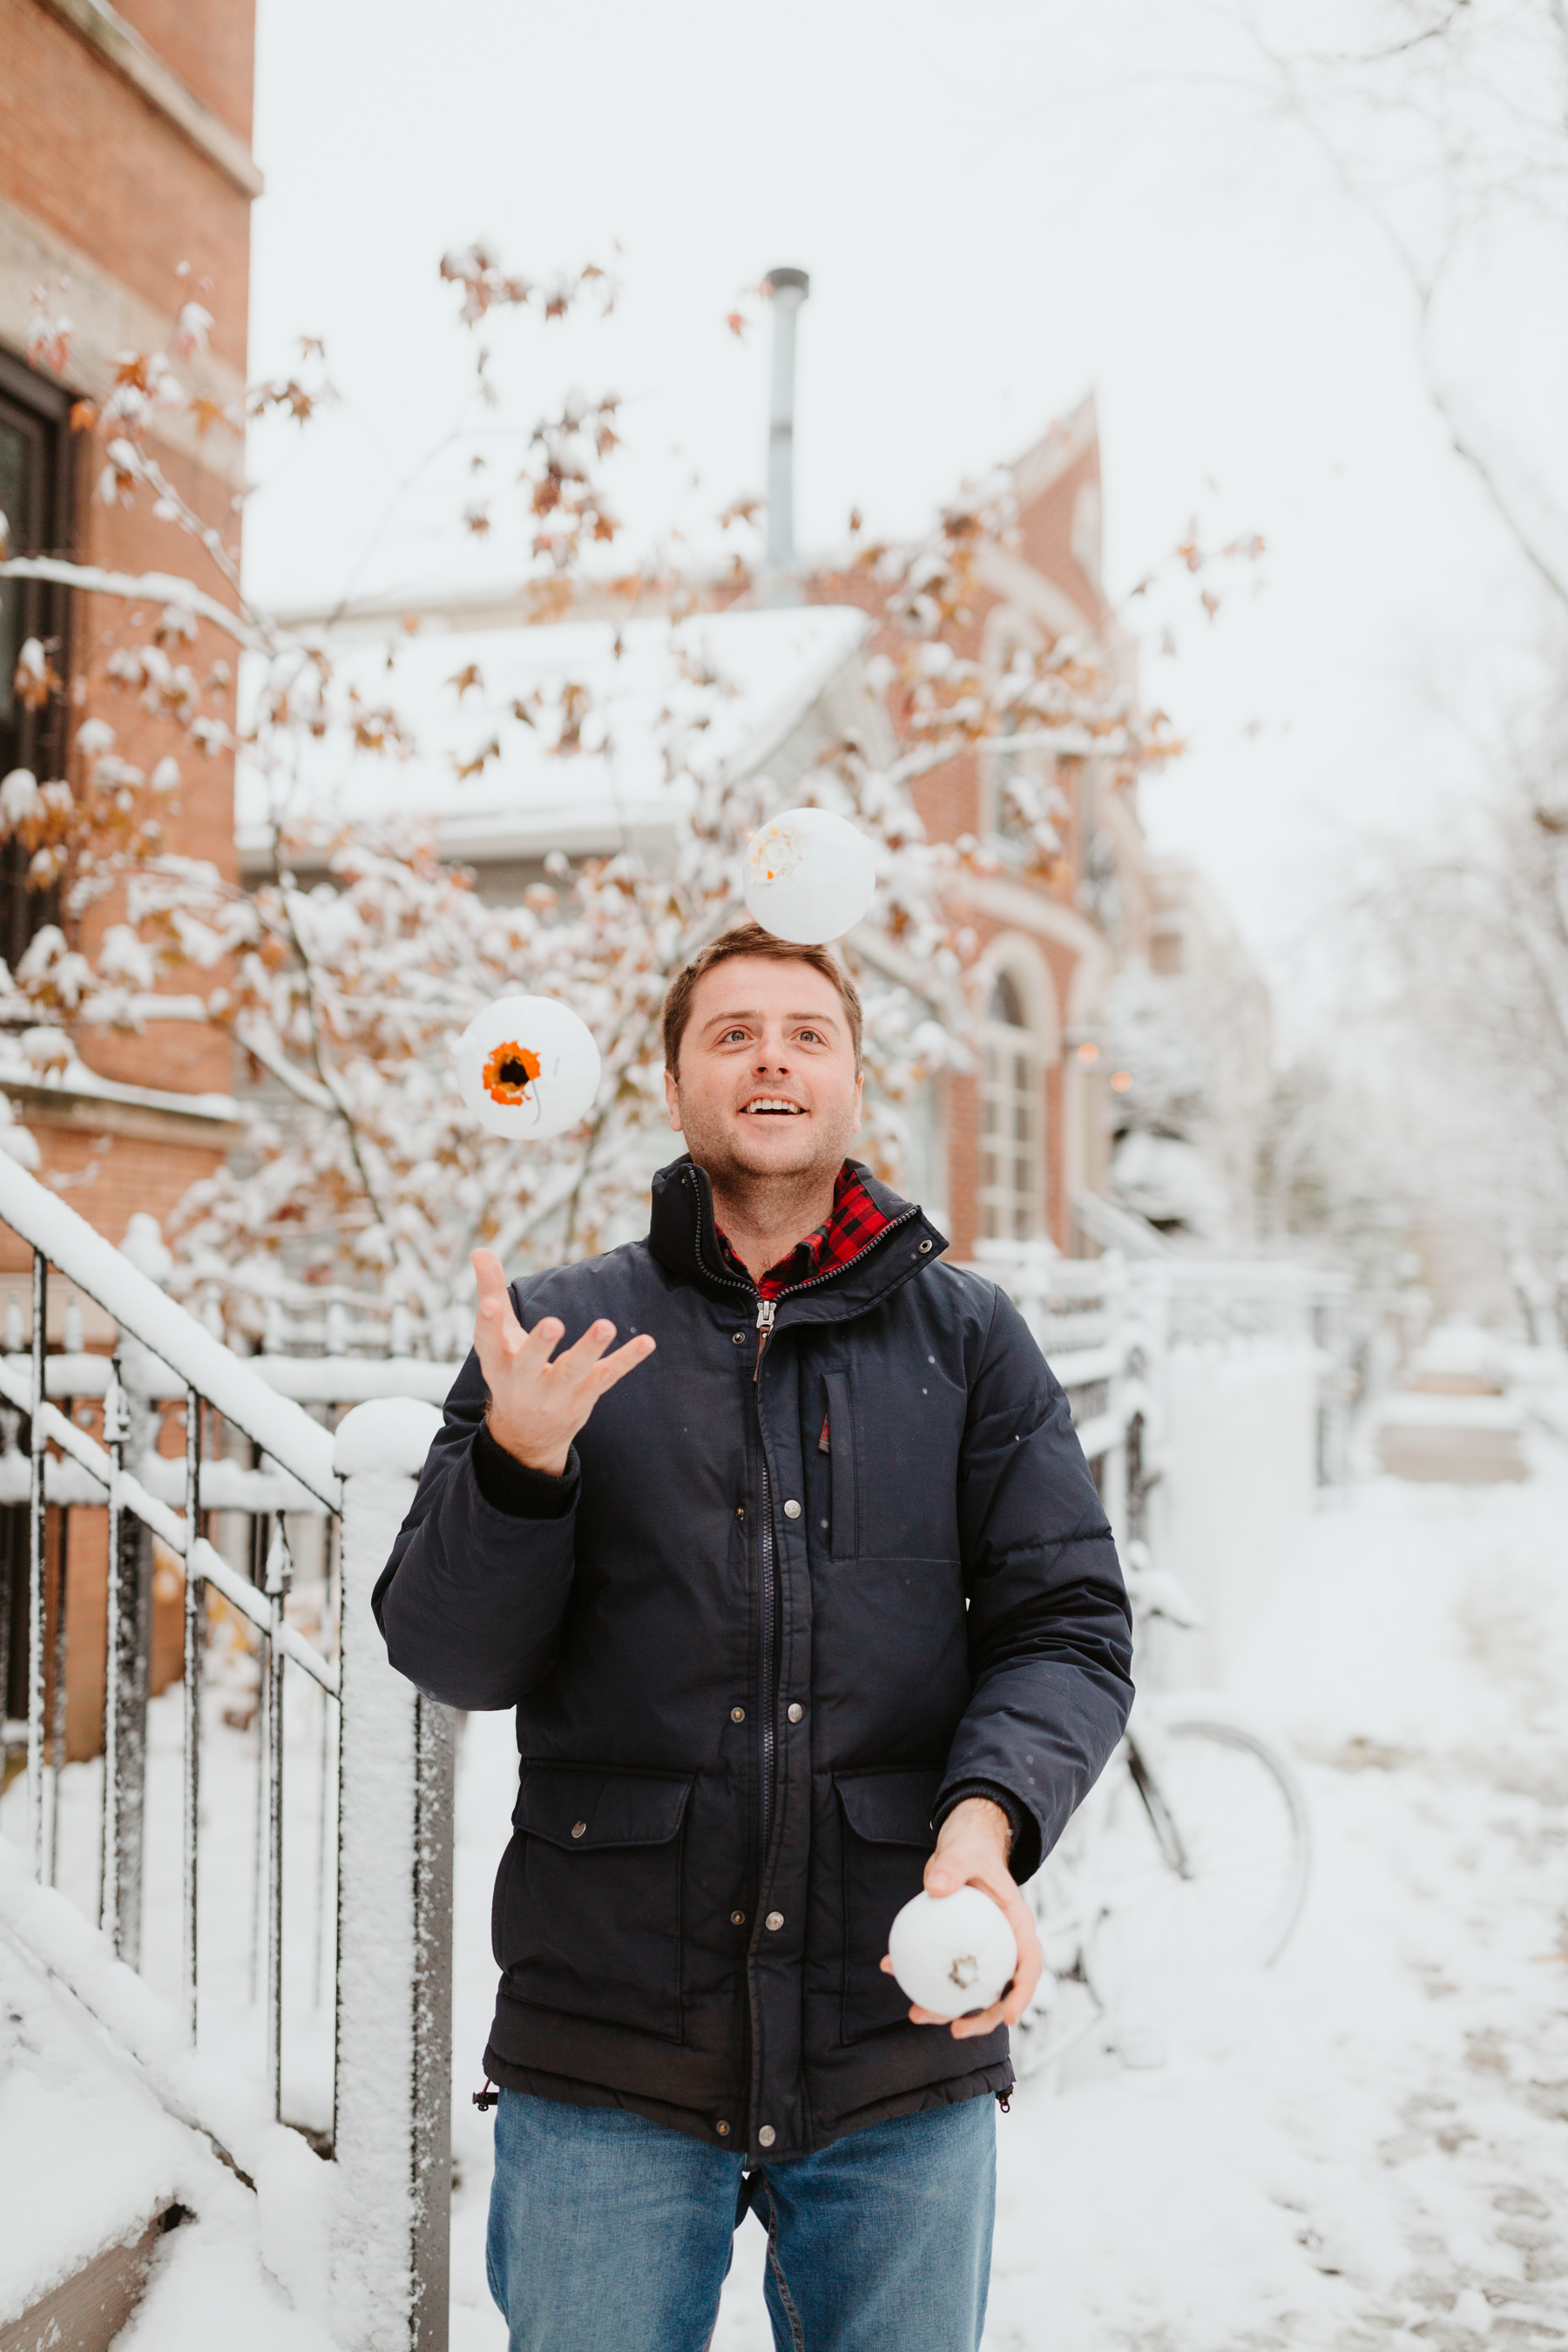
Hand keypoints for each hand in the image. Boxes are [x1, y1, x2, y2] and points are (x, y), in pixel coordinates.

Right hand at [471, 1248, 655, 1474]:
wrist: (526, 1436)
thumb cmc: (510, 1371)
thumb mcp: (497, 1338)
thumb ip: (490, 1292)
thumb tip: (480, 1249)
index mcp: (498, 1363)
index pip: (488, 1343)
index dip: (487, 1324)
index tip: (490, 1304)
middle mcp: (523, 1382)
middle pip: (530, 1363)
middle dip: (540, 1345)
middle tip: (553, 1323)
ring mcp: (556, 1394)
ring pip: (573, 1372)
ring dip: (589, 1349)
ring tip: (605, 1326)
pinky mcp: (584, 1397)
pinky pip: (607, 1377)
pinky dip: (626, 1360)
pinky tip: (646, 1342)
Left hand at [879, 1796, 1042, 2040]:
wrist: (961, 1849)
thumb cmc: (970, 1850)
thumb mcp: (963, 1853)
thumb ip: (952, 1867)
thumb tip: (936, 1887)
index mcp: (1017, 1925)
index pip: (1029, 1965)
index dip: (1022, 1995)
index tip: (1009, 2018)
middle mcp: (1004, 1944)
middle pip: (1001, 1990)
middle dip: (983, 2019)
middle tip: (955, 2030)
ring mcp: (981, 1950)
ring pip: (970, 1989)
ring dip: (946, 2008)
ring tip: (916, 2014)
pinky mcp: (958, 1948)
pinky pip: (944, 1970)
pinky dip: (922, 1977)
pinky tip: (890, 1969)